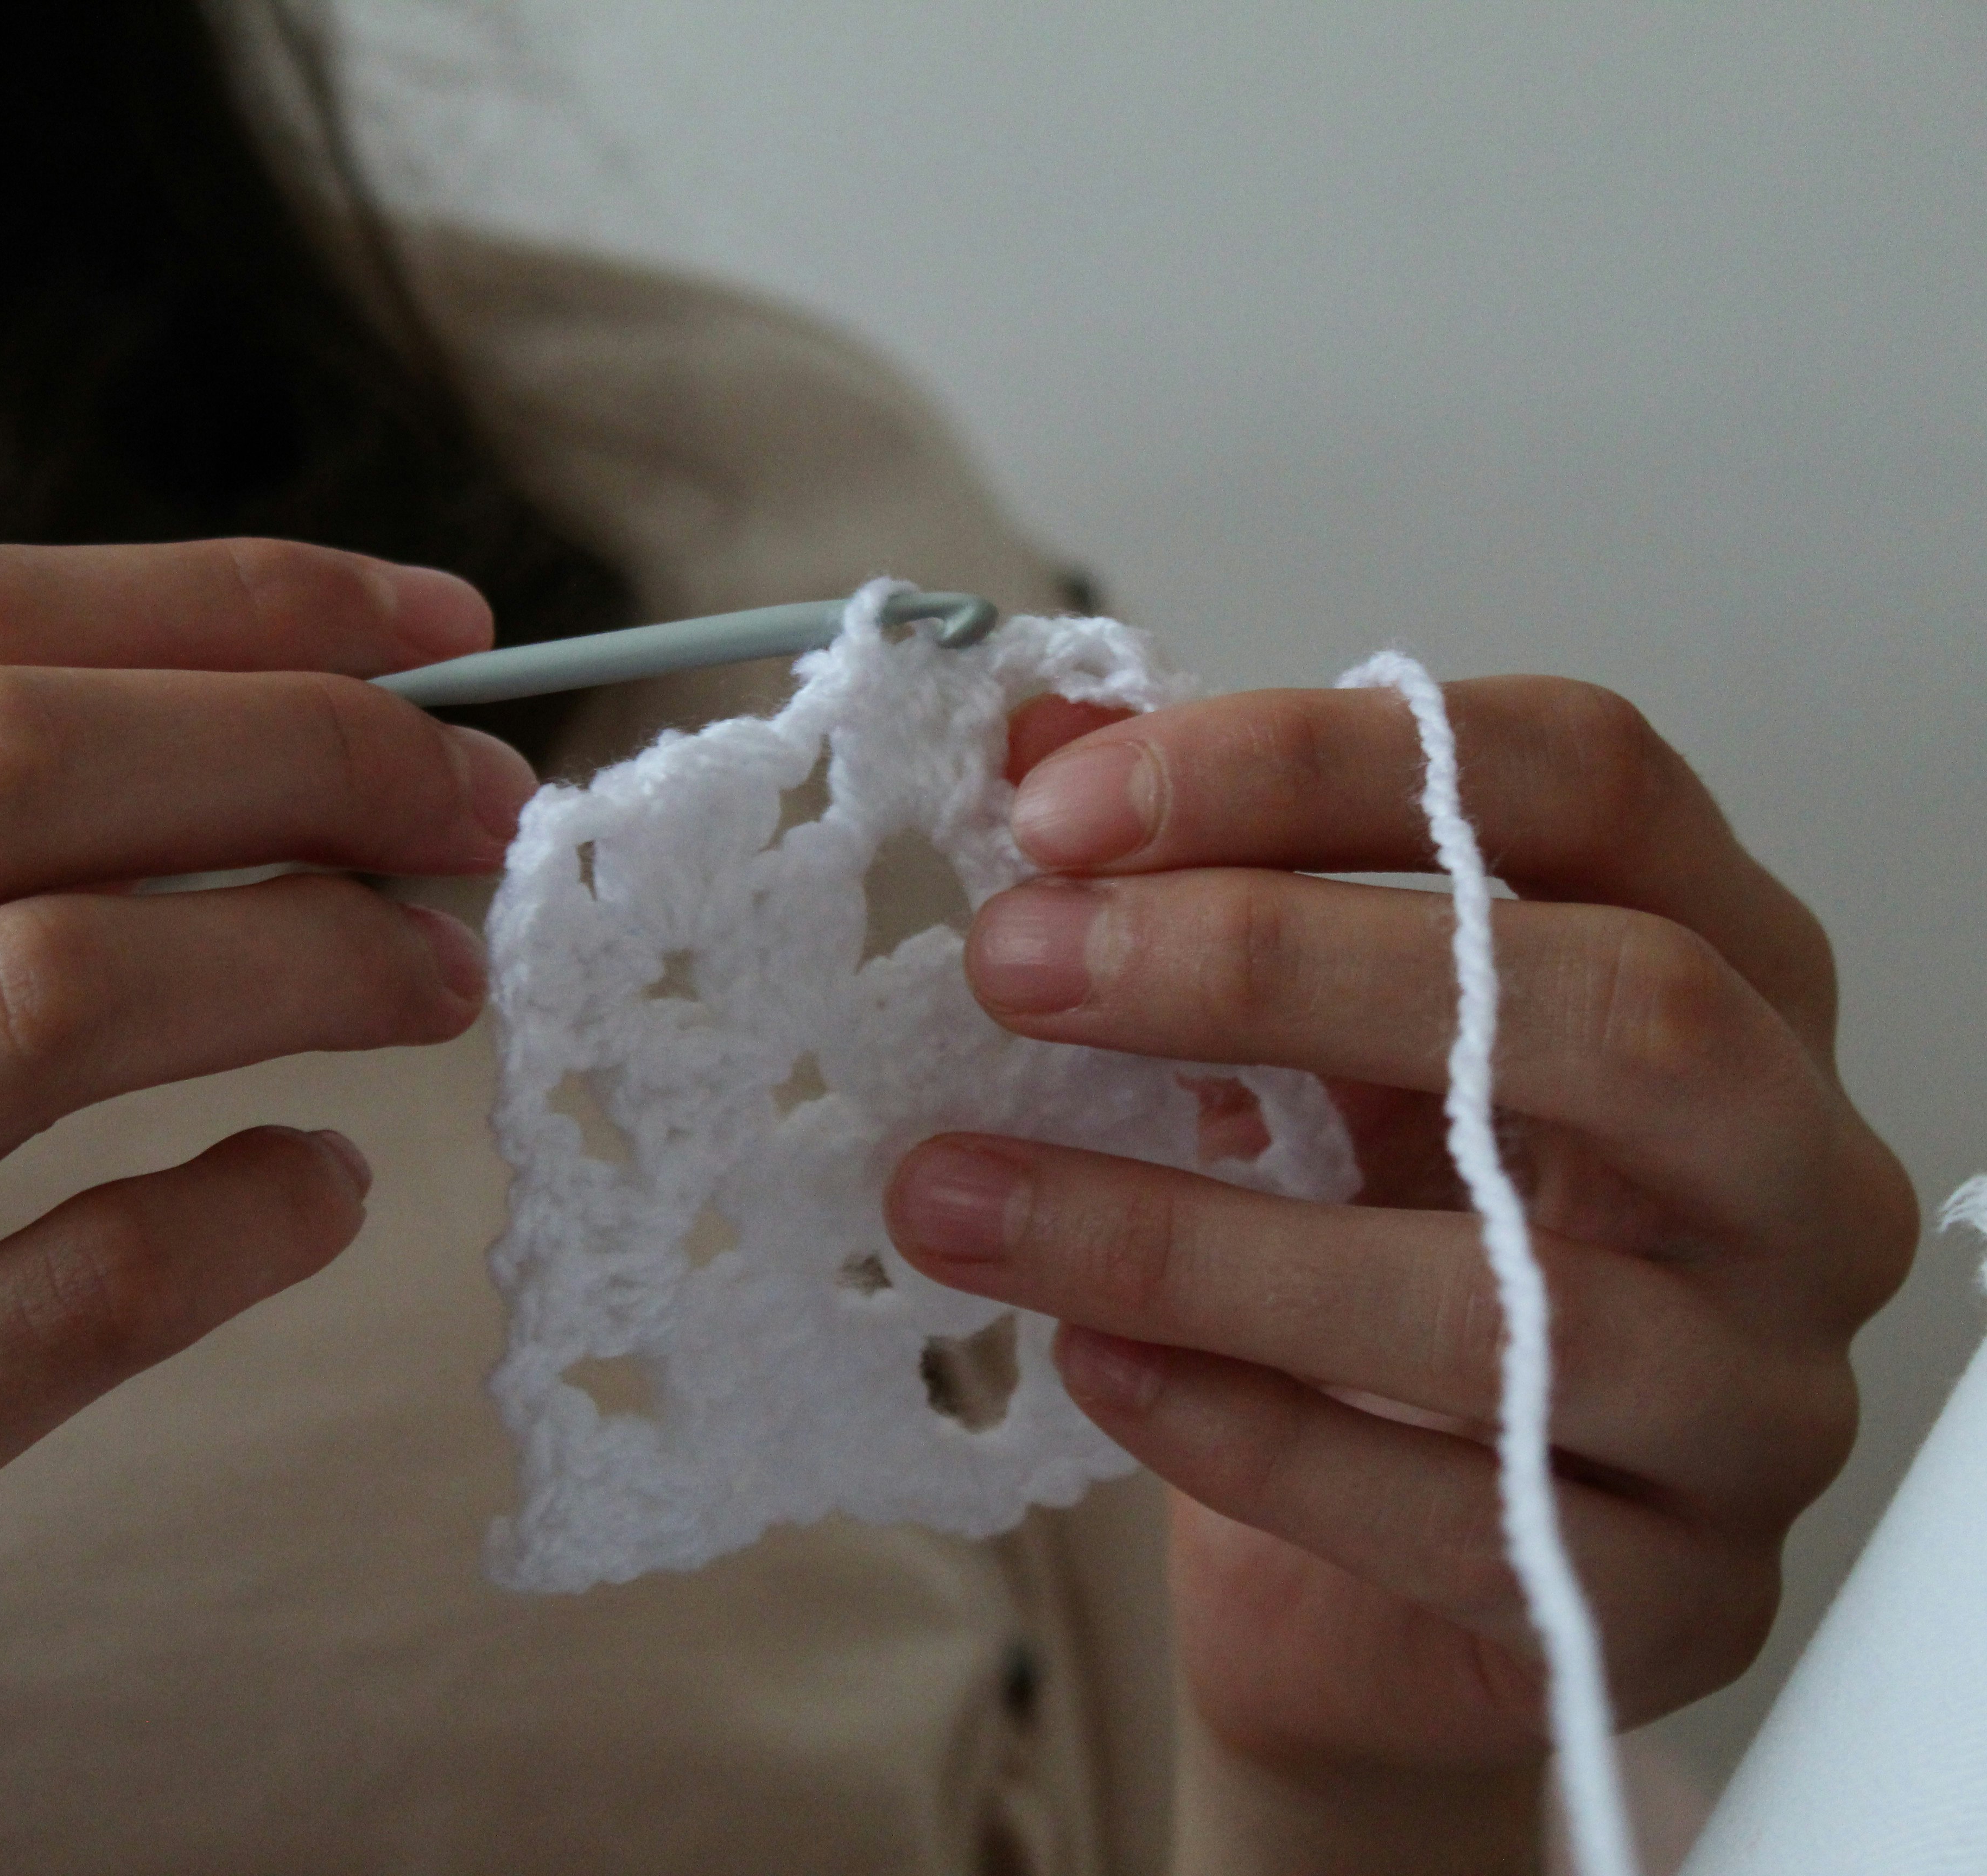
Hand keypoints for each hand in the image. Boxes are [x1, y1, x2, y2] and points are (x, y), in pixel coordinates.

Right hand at [0, 540, 532, 1875]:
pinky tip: (319, 1195)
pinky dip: (252, 1217)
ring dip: (315, 954)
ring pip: (48, 999)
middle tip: (483, 804)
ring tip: (441, 976)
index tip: (436, 625)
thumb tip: (240, 747)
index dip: (215, 600)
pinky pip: (72, 1298)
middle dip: (305, 749)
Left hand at [887, 680, 1916, 1867]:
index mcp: (1725, 963)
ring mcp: (1761, 1394)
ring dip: (1191, 1239)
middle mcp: (1789, 1164)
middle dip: (1272, 967)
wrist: (1394, 1570)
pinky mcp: (1676, 1595)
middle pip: (1606, 1005)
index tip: (1059, 806)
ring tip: (958, 1198)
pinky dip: (1246, 1435)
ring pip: (1516, 1300)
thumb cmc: (1370, 1254)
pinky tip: (1089, 1364)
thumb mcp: (1292, 1051)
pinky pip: (1458, 1514)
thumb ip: (1192, 886)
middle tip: (1014, 966)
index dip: (1314, 762)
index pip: (1582, 780)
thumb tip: (1037, 742)